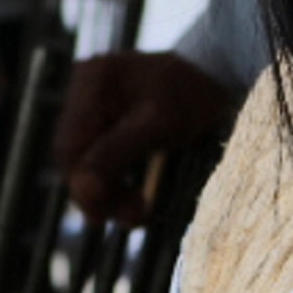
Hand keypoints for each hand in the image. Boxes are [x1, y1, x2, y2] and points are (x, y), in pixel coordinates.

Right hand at [53, 51, 238, 222]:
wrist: (222, 75)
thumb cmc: (195, 94)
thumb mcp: (158, 125)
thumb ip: (114, 155)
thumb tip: (80, 191)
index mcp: (93, 80)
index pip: (70, 146)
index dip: (82, 185)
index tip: (100, 217)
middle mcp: (86, 86)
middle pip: (76, 154)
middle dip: (101, 190)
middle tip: (133, 217)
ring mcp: (95, 100)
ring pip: (88, 158)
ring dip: (111, 189)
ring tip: (139, 211)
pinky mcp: (108, 115)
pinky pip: (102, 153)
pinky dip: (118, 176)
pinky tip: (137, 195)